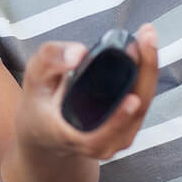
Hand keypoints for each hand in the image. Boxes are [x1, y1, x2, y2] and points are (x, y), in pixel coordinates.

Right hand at [15, 24, 159, 162]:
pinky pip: (143, 101)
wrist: (47, 133)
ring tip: (146, 38)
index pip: (97, 137)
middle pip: (132, 112)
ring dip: (148, 69)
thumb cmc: (40, 107)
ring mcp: (117, 138)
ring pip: (142, 105)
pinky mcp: (128, 128)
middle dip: (144, 72)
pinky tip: (144, 52)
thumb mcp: (33, 81)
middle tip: (145, 39)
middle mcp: (100, 144)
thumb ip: (49, 61)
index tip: (132, 99)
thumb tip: (79, 53)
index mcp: (71, 136)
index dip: (117, 120)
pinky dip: (146, 74)